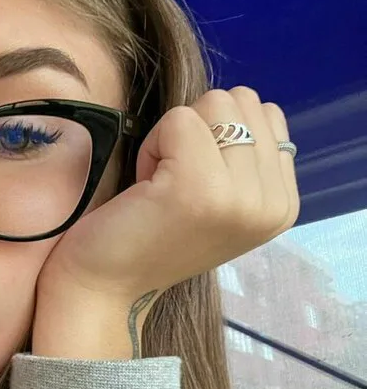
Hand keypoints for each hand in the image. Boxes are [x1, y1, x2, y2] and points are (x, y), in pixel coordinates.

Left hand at [33, 87, 299, 357]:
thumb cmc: (150, 236)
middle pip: (242, 101)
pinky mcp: (199, 188)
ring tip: (160, 185)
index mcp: (283, 204)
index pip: (267, 114)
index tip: (194, 186)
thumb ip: (243, 157)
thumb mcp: (220, 200)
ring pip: (214, 104)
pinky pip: (179, 119)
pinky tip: (145, 188)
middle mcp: (272, 203)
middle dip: (199, 131)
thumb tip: (240, 102)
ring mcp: (240, 197)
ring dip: (175, 136)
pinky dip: (152, 145)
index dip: (218, 135)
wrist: (104, 287)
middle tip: (172, 185)